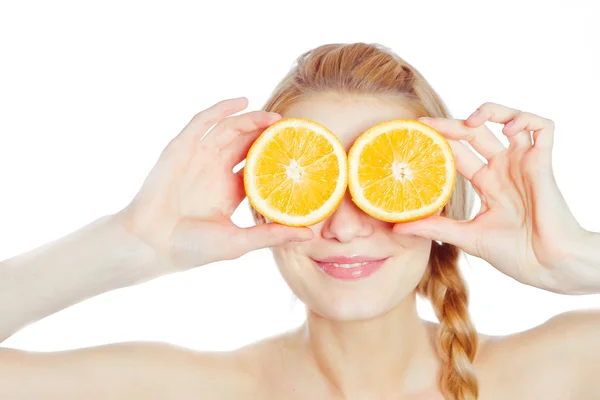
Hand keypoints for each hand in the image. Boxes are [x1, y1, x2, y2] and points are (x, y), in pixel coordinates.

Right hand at [116, 97, 312, 271]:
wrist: (150, 245)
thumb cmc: (191, 249)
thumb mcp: (238, 242)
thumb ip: (271, 235)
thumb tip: (309, 234)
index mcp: (229, 192)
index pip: (259, 167)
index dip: (278, 159)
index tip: (301, 153)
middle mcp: (215, 171)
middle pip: (247, 145)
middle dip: (269, 136)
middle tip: (293, 131)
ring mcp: (198, 158)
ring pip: (229, 130)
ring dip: (252, 120)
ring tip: (276, 118)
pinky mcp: (181, 148)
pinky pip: (203, 122)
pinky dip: (221, 109)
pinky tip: (242, 102)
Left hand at [393, 102, 586, 291]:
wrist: (548, 267)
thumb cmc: (514, 254)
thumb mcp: (466, 236)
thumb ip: (434, 227)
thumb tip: (396, 228)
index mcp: (487, 182)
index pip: (457, 152)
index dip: (437, 141)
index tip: (413, 135)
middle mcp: (504, 168)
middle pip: (475, 132)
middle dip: (450, 125)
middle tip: (426, 125)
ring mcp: (523, 163)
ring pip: (509, 119)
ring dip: (489, 111)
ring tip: (469, 120)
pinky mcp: (543, 162)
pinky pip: (542, 127)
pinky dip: (525, 119)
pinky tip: (508, 128)